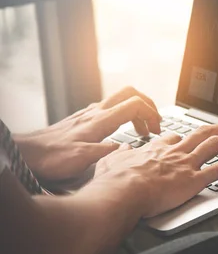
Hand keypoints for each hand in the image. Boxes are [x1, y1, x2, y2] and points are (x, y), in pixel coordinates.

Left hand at [15, 87, 161, 181]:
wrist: (25, 153)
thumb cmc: (51, 157)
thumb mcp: (82, 159)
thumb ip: (108, 152)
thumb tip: (127, 148)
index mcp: (100, 120)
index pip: (135, 104)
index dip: (151, 114)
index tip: (156, 131)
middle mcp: (96, 112)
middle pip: (130, 93)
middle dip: (148, 105)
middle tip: (154, 124)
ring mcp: (89, 114)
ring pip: (120, 100)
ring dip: (136, 111)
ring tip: (141, 131)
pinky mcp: (83, 119)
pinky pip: (110, 109)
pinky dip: (123, 116)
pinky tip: (120, 132)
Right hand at [90, 123, 217, 217]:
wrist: (121, 193)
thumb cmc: (114, 182)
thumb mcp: (111, 162)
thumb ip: (119, 155)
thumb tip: (120, 149)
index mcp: (155, 149)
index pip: (174, 138)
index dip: (184, 137)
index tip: (190, 137)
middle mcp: (174, 153)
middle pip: (201, 135)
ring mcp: (186, 165)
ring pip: (215, 146)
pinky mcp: (194, 180)